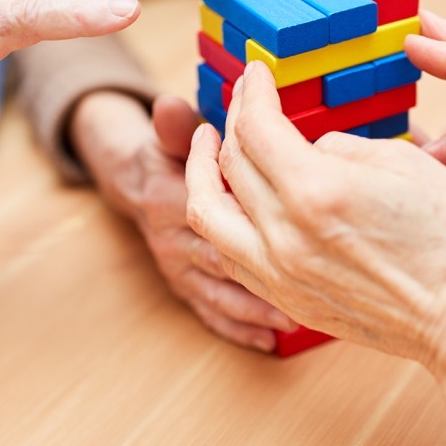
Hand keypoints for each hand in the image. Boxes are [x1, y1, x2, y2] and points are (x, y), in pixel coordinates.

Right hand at [72, 92, 295, 351]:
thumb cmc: (167, 156)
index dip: (246, 210)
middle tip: (310, 278)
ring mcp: (179, 269)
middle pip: (220, 254)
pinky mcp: (185, 290)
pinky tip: (271, 340)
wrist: (135, 186)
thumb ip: (174, 126)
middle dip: (263, 266)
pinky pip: (211, 315)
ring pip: (220, 291)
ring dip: (257, 305)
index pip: (209, 206)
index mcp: (169, 199)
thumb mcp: (168, 135)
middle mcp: (173, 239)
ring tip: (297, 315)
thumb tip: (169, 106)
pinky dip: (240, 329)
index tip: (290, 216)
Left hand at [186, 62, 445, 402]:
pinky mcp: (288, 300)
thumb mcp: (404, 164)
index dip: (253, 92)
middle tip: (242, 99)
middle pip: (230, 164)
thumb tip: (310, 149)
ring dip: (202, 174)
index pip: (258, 128)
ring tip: (210, 147)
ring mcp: (279, 275)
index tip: (256, 73)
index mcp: (315, 191)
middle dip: (232, 120)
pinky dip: (222, 220)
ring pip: (209, 216)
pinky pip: (230, 255)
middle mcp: (283, 236)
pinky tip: (232, 201)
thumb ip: (341, 147)